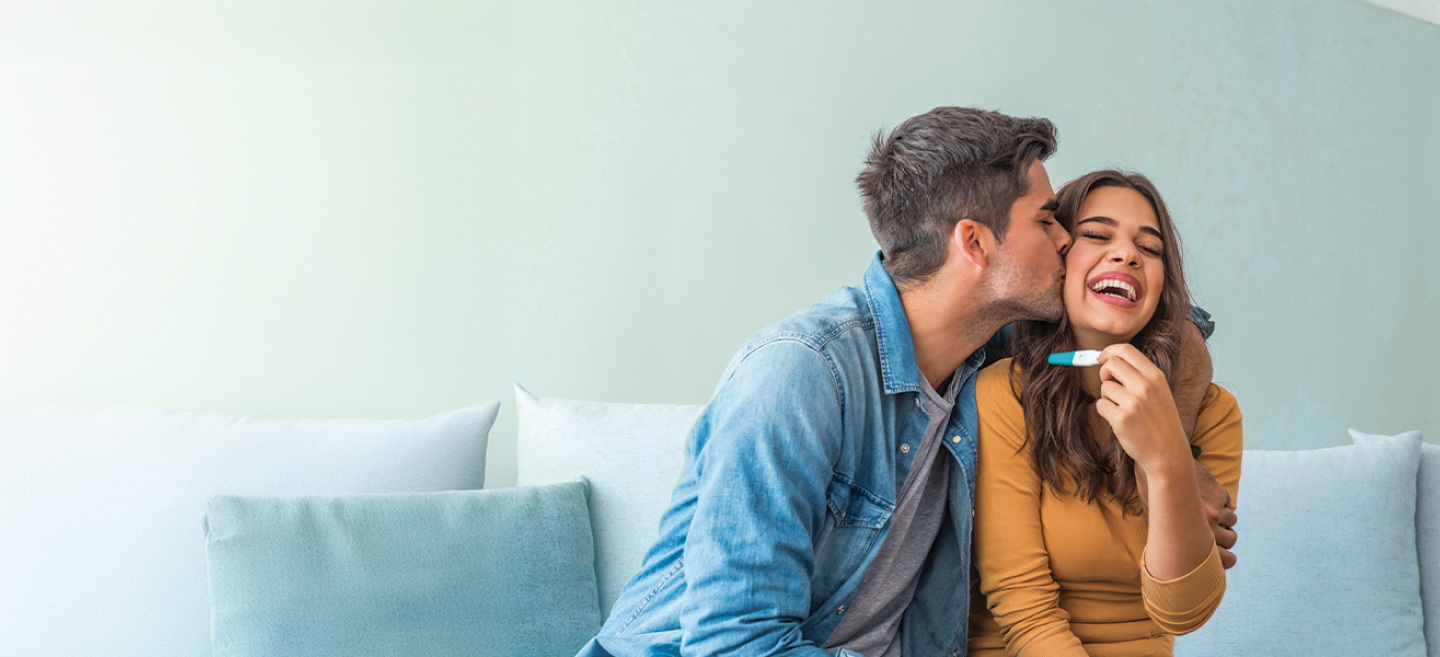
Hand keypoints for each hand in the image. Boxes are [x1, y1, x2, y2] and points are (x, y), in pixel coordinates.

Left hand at [1095, 344, 1189, 468]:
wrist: (1167, 451)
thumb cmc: (1159, 420)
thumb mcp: (1159, 391)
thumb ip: (1138, 374)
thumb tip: (1107, 359)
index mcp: (1156, 376)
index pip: (1126, 350)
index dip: (1109, 351)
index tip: (1102, 357)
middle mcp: (1145, 386)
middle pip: (1111, 364)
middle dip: (1105, 372)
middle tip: (1110, 385)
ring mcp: (1133, 402)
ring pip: (1104, 387)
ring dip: (1107, 397)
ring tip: (1122, 408)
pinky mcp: (1121, 419)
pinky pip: (1100, 405)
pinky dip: (1105, 411)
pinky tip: (1119, 420)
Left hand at [1137, 461, 1238, 568]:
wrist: (1161, 469)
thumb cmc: (1156, 498)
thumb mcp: (1160, 524)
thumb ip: (1177, 542)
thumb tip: (1194, 559)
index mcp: (1192, 540)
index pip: (1224, 560)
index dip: (1228, 560)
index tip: (1228, 557)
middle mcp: (1207, 528)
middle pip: (1231, 540)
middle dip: (1227, 536)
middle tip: (1216, 529)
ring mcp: (1215, 511)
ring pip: (1232, 520)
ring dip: (1224, 516)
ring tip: (1207, 507)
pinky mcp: (1219, 495)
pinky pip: (1229, 503)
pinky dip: (1223, 501)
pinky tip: (1206, 494)